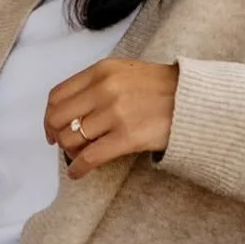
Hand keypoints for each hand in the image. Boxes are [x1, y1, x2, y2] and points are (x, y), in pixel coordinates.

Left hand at [44, 57, 179, 176]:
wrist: (194, 100)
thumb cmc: (160, 88)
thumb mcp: (124, 71)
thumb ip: (96, 84)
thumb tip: (69, 111)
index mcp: (101, 70)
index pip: (58, 95)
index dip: (49, 115)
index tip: (52, 127)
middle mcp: (104, 89)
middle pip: (60, 117)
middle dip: (56, 134)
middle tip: (63, 144)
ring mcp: (115, 113)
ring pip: (73, 138)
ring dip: (70, 151)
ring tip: (78, 156)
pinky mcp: (127, 137)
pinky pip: (91, 157)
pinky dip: (79, 168)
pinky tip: (78, 173)